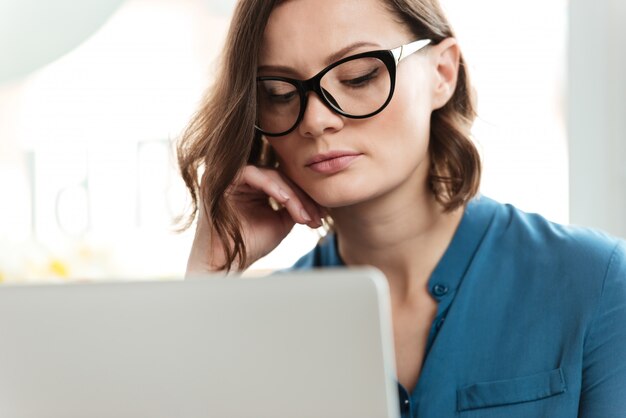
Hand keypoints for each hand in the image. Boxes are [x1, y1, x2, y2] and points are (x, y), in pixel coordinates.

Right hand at [186, 165, 325, 274]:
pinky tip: (287, 202)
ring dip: (292, 195)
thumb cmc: (249, 245)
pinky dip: (273, 187)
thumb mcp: (280, 223)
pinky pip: (252, 173)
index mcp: (252, 186)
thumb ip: (293, 206)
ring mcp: (230, 176)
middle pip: (280, 176)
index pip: (284, 182)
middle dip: (302, 197)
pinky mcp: (221, 178)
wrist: (224, 264)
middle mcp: (240, 178)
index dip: (305, 197)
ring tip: (305, 217)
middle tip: (318, 216)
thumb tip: (315, 197)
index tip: (321, 215)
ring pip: (270, 174)